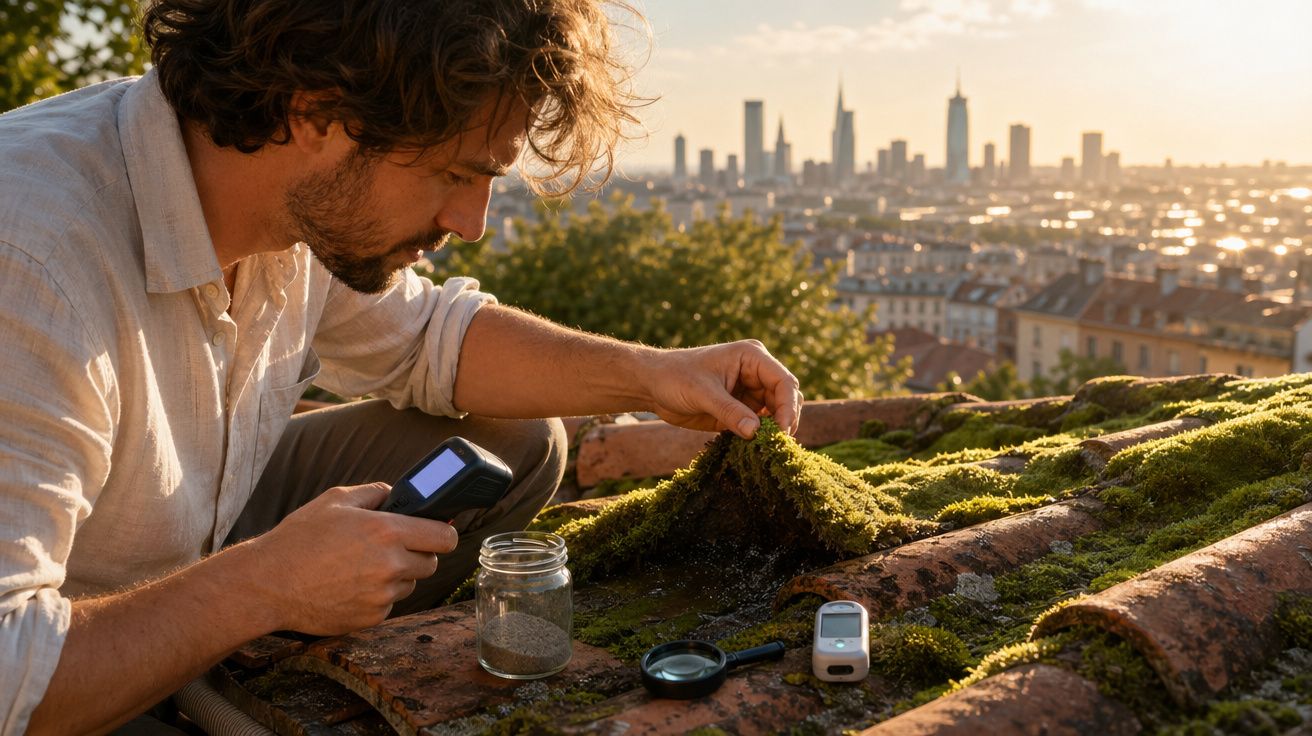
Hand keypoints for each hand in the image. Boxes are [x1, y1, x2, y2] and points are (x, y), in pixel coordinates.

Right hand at [243, 483, 457, 634]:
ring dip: (396, 576)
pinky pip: (389, 604)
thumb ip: (376, 493)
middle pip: (431, 563)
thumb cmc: (300, 538)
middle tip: (392, 548)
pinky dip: (377, 597)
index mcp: (386, 531)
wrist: (268, 584)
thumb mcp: (336, 500)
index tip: (437, 532)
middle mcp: (390, 565)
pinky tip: (350, 586)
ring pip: (409, 584)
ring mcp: (382, 596)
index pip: (444, 537)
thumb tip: (400, 495)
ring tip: (361, 567)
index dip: (443, 533)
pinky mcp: (371, 618)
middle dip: (418, 554)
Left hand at [645, 339, 801, 438]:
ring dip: (774, 430)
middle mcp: (756, 373)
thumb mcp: (702, 393)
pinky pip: (760, 424)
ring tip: (767, 448)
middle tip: (777, 444)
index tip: (782, 431)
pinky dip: (761, 436)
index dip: (788, 407)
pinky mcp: (741, 409)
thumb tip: (756, 432)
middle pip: (786, 398)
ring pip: (776, 413)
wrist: (652, 385)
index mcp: (752, 357)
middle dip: (785, 420)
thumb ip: (729, 411)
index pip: (784, 382)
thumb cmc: (675, 377)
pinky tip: (755, 448)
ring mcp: (750, 392)